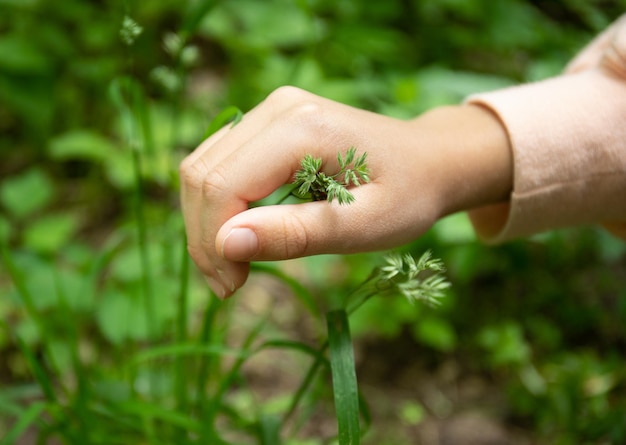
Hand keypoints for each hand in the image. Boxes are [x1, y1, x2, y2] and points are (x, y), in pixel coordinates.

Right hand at [180, 86, 511, 297]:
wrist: (431, 160)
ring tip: (231, 268)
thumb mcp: (366, 224)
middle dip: (204, 238)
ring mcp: (271, 110)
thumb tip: (226, 244)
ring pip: (203, 167)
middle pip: (203, 174)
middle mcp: (278, 108)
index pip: (224, 185)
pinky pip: (220, 163)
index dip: (213, 243)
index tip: (232, 288)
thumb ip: (297, 233)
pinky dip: (217, 205)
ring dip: (205, 223)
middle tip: (228, 286)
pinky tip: (238, 236)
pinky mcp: (269, 122)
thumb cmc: (409, 195)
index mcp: (302, 127)